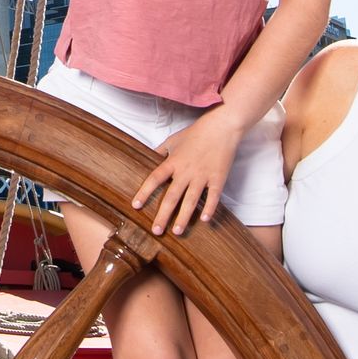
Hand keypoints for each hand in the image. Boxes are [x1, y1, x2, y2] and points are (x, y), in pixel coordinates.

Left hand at [133, 107, 244, 235]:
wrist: (222, 127)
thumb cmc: (196, 133)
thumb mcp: (174, 140)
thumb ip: (160, 151)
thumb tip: (148, 157)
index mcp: (173, 161)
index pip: (155, 178)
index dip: (144, 192)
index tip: (136, 206)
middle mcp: (186, 171)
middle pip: (172, 196)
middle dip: (163, 215)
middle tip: (156, 231)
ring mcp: (203, 175)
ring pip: (191, 200)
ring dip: (183, 217)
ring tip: (177, 231)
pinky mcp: (218, 178)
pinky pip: (213, 196)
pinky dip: (210, 208)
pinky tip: (204, 220)